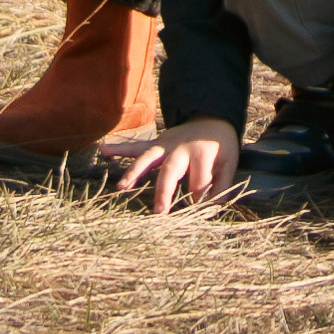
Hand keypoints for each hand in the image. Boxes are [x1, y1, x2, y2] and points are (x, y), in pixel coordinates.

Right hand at [115, 117, 241, 212]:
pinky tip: (104, 149)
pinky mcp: (156, 144)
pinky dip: (120, 148)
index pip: (199, 183)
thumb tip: (213, 209)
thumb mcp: (229, 163)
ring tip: (121, 187)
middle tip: (159, 212)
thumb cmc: (220, 146)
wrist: (212, 118)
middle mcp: (181, 148)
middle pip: (170, 171)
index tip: (199, 215)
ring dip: (134, 172)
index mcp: (202, 154)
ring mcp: (165, 145)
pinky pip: (136, 147)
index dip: (201, 201)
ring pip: (147, 158)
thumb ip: (222, 186)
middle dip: (164, 191)